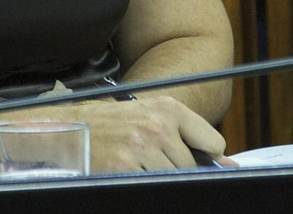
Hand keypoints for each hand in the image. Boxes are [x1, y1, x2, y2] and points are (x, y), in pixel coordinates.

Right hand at [23, 96, 223, 172]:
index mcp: (166, 108)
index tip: (190, 156)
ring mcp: (142, 149)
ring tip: (133, 161)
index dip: (202, 155)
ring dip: (156, 176)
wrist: (63, 128)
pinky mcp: (125, 169)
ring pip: (173, 177)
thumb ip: (187, 136)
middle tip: (145, 156)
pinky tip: (123, 170)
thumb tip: (229, 163)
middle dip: (173, 167)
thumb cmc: (107, 124)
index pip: (213, 142)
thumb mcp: (147, 117)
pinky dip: (139, 181)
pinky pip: (151, 185)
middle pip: (191, 165)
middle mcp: (157, 126)